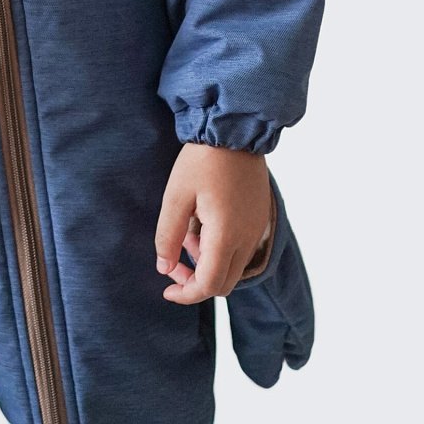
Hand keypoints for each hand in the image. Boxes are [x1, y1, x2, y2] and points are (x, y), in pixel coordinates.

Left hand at [154, 142, 271, 304]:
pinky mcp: (259, 218)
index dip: (186, 294)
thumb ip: (168, 235)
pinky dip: (221, 249)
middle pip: (224, 283)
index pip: (209, 285)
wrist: (235, 130)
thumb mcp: (176, 195)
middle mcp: (247, 238)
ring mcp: (256, 228)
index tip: (167, 289)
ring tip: (186, 233)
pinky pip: (241, 249)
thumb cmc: (203, 160)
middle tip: (173, 261)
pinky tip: (203, 223)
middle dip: (196, 280)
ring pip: (233, 267)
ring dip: (208, 263)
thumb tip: (164, 267)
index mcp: (226, 235)